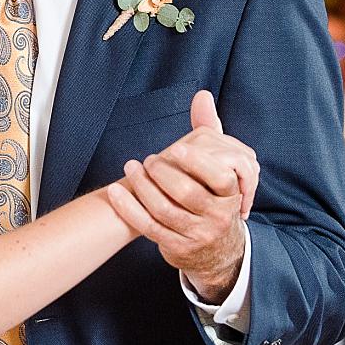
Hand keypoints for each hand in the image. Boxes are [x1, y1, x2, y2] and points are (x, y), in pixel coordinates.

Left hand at [106, 92, 256, 302]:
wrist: (215, 249)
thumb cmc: (212, 198)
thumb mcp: (218, 169)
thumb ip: (210, 130)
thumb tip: (202, 94)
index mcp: (230, 196)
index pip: (219, 178)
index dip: (197, 163)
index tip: (174, 148)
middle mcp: (217, 218)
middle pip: (187, 193)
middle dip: (163, 173)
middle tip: (149, 159)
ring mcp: (197, 235)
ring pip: (165, 211)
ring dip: (142, 187)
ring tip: (131, 167)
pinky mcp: (177, 248)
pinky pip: (148, 227)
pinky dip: (128, 209)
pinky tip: (114, 191)